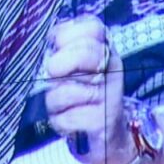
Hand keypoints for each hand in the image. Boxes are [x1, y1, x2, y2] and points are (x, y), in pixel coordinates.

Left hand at [45, 16, 133, 163]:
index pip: (92, 27)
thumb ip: (62, 47)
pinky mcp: (103, 122)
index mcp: (105, 50)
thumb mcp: (72, 67)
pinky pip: (66, 117)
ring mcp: (110, 96)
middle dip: (60, 64)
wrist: (105, 135)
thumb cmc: (81, 97)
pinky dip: (60, 121)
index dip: (66, 35)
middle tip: (53, 73)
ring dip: (54, 101)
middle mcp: (112, 69)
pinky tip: (69, 121)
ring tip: (63, 105)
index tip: (56, 46)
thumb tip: (51, 35)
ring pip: (67, 90)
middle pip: (85, 53)